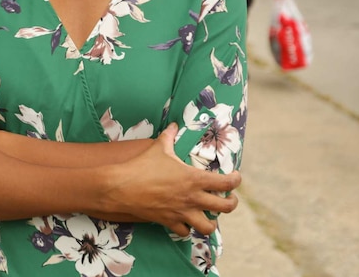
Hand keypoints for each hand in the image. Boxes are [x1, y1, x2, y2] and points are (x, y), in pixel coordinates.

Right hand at [92, 124, 240, 235]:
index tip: (235, 176)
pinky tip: (185, 221)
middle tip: (229, 198)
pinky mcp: (169, 222)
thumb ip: (170, 136)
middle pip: (225, 207)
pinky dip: (187, 228)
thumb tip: (174, 125)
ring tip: (209, 214)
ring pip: (208, 227)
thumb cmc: (142, 166)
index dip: (236, 180)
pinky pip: (185, 231)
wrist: (122, 187)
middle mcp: (193, 198)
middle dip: (231, 203)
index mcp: (194, 179)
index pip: (226, 183)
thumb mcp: (158, 148)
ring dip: (211, 221)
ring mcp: (182, 213)